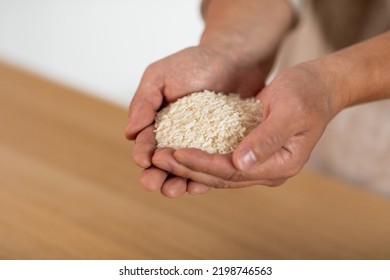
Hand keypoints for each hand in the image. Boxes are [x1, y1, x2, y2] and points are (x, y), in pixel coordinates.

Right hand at [125, 45, 273, 196]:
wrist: (235, 59)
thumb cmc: (195, 63)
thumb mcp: (161, 76)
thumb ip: (143, 102)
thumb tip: (129, 132)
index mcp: (158, 123)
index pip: (146, 143)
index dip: (142, 153)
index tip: (143, 160)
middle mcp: (177, 138)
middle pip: (163, 163)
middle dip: (156, 175)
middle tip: (153, 184)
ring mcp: (200, 146)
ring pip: (186, 169)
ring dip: (177, 181)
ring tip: (174, 190)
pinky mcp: (222, 149)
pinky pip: (212, 166)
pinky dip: (205, 176)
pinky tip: (200, 185)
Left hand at [152, 61, 340, 189]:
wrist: (317, 87)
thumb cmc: (307, 93)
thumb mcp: (291, 110)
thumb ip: (267, 138)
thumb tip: (240, 162)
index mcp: (280, 165)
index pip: (233, 171)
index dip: (202, 164)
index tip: (175, 154)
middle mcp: (267, 170)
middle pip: (221, 176)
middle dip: (188, 168)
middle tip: (157, 158)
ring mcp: (258, 163)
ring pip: (217, 171)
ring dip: (189, 165)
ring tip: (161, 156)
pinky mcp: (249, 152)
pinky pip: (220, 160)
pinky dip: (199, 157)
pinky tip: (178, 152)